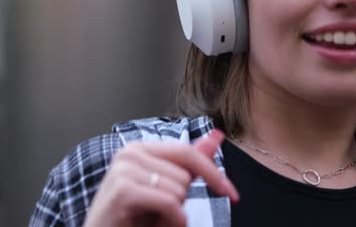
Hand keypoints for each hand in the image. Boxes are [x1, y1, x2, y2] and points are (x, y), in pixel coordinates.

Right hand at [83, 129, 239, 226]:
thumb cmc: (131, 219)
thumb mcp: (166, 189)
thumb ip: (190, 163)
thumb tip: (217, 137)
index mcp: (139, 149)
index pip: (188, 152)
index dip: (213, 174)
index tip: (232, 194)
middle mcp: (129, 153)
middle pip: (185, 173)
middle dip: (181, 201)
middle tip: (157, 214)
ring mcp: (124, 169)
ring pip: (179, 188)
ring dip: (174, 214)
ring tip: (150, 221)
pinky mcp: (123, 190)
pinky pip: (170, 202)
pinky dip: (172, 220)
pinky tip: (153, 225)